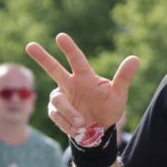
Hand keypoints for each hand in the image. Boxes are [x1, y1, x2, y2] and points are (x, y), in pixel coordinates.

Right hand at [25, 33, 139, 137]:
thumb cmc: (109, 108)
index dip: (69, 48)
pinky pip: (58, 117)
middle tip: (30, 45)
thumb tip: (135, 58)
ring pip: (58, 100)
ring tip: (82, 123)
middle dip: (42, 58)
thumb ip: (124, 77)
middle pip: (53, 69)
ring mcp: (61, 98)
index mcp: (85, 76)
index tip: (60, 36)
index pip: (76, 59)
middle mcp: (70, 84)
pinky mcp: (56, 112)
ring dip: (69, 112)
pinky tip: (79, 130)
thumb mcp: (119, 94)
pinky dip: (68, 124)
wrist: (100, 130)